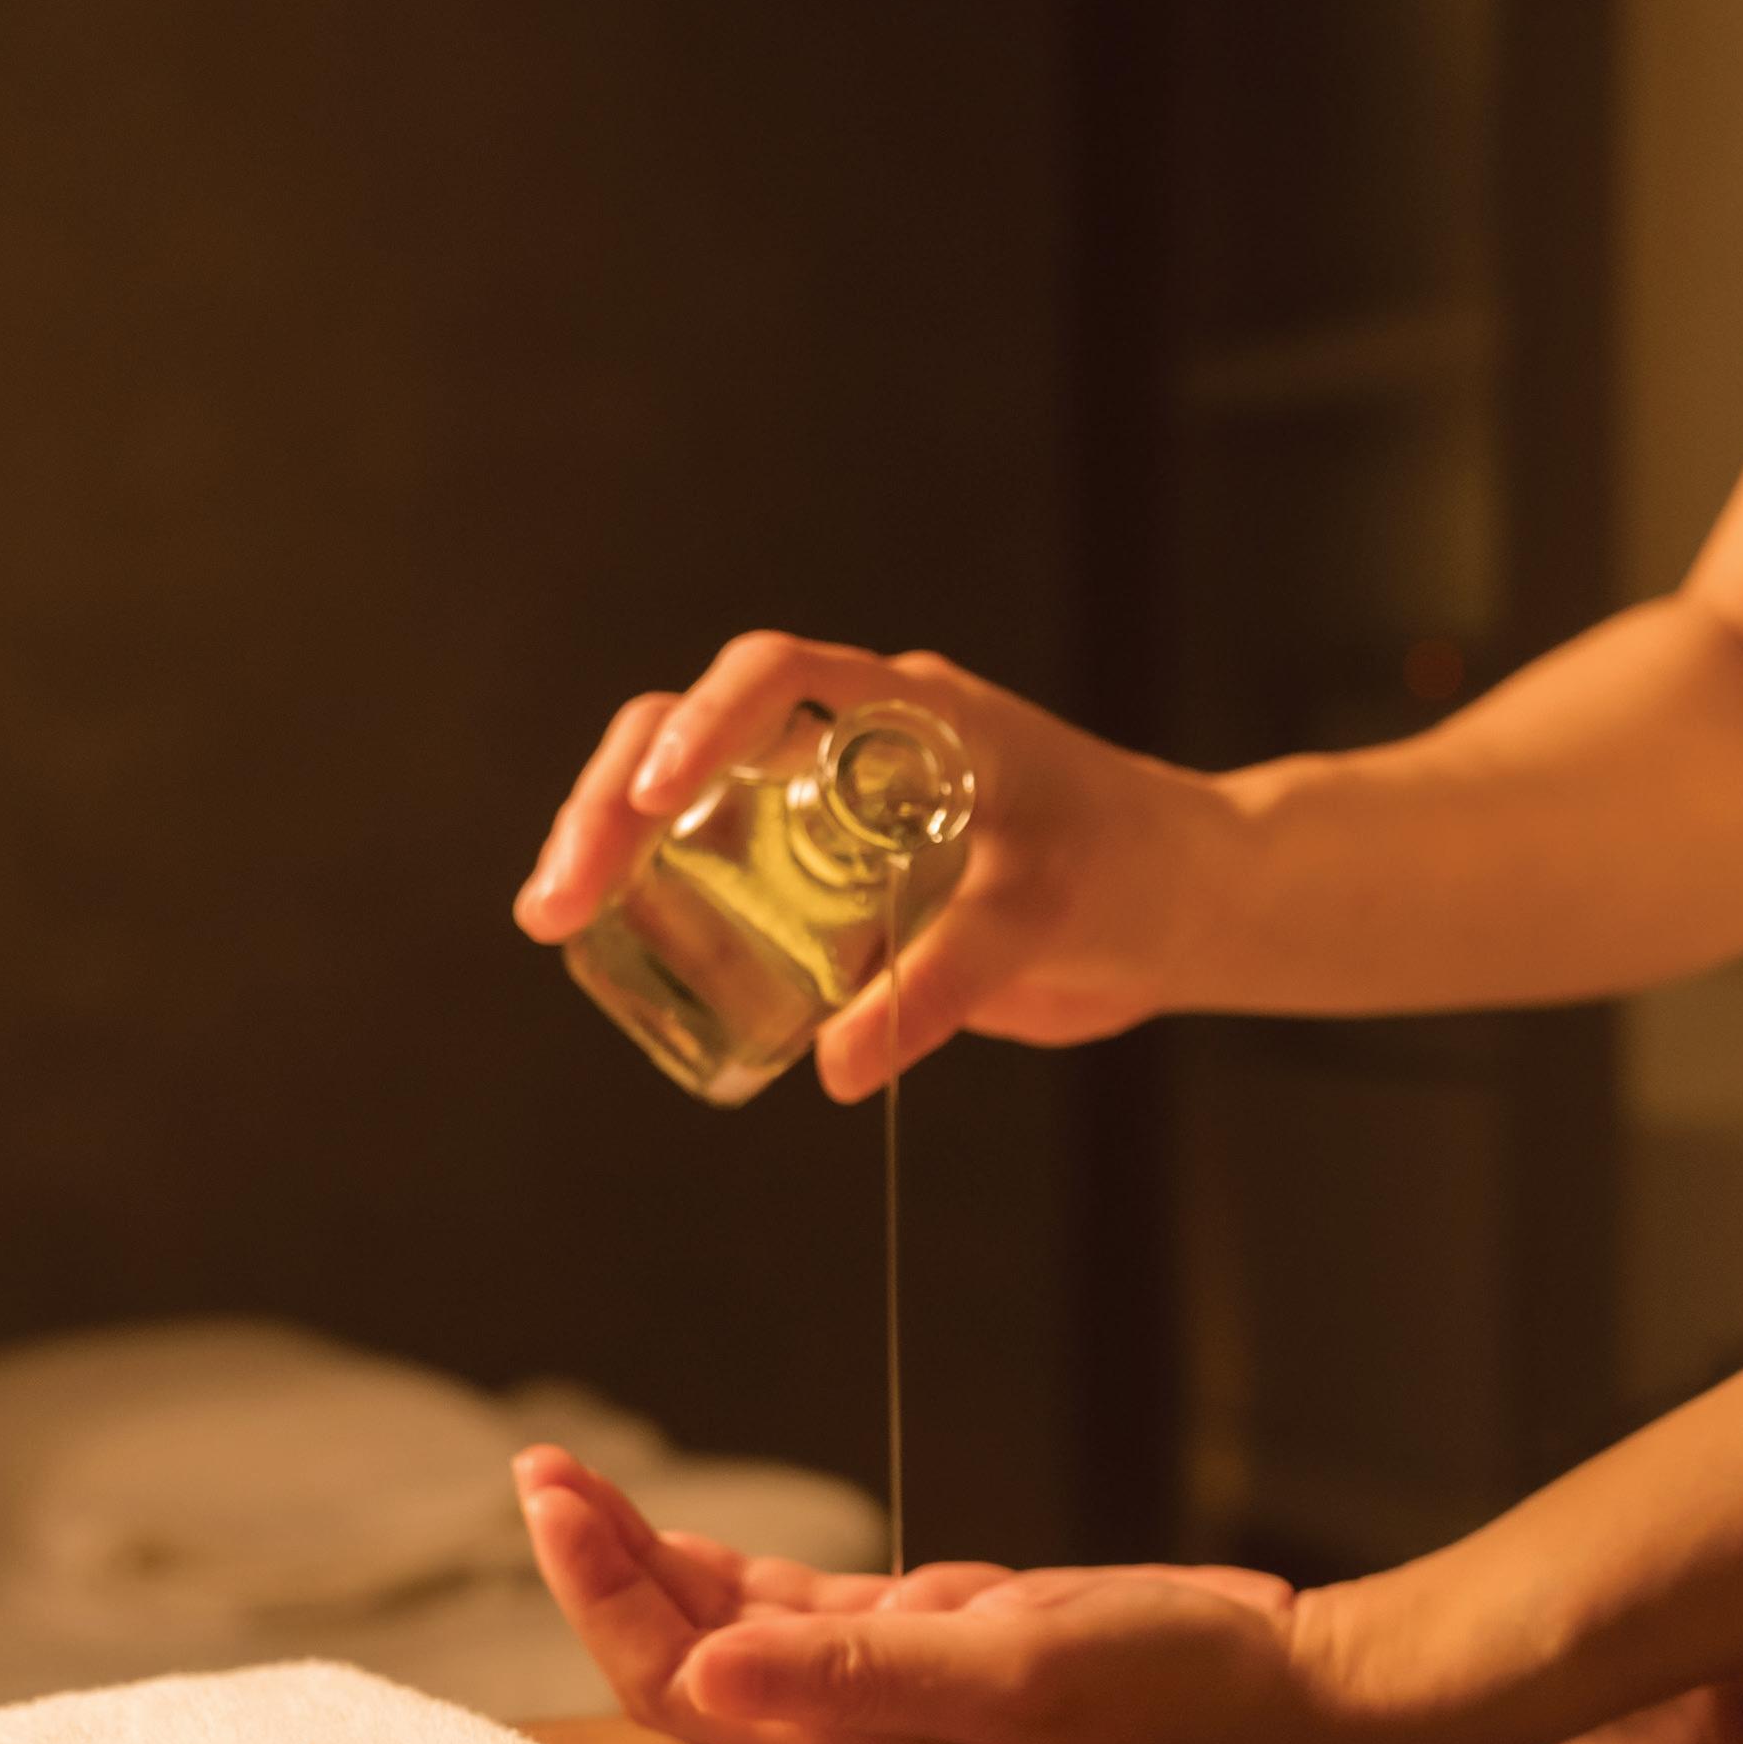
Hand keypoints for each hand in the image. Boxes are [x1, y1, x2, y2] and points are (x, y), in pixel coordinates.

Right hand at [511, 631, 1222, 1102]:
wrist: (1184, 904)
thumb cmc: (1133, 871)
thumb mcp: (1043, 917)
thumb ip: (945, 985)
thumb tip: (836, 1066)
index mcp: (911, 714)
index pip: (777, 677)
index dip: (704, 724)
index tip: (654, 795)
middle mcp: (857, 747)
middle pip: (697, 735)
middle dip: (612, 802)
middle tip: (558, 896)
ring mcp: (837, 812)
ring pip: (695, 802)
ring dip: (615, 849)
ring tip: (558, 922)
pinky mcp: (837, 883)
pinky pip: (733, 879)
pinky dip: (670, 907)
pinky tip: (624, 957)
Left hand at [514, 1445, 1411, 1743]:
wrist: (1310, 1705)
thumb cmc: (1183, 1698)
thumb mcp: (1025, 1670)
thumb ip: (862, 1676)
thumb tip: (702, 1666)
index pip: (682, 1678)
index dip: (605, 1595)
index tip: (553, 1496)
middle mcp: (863, 1734)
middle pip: (688, 1654)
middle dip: (604, 1565)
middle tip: (540, 1465)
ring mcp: (906, 1694)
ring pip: (741, 1631)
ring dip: (658, 1562)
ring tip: (577, 1488)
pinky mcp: (957, 1653)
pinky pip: (817, 1619)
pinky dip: (747, 1578)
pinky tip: (698, 1545)